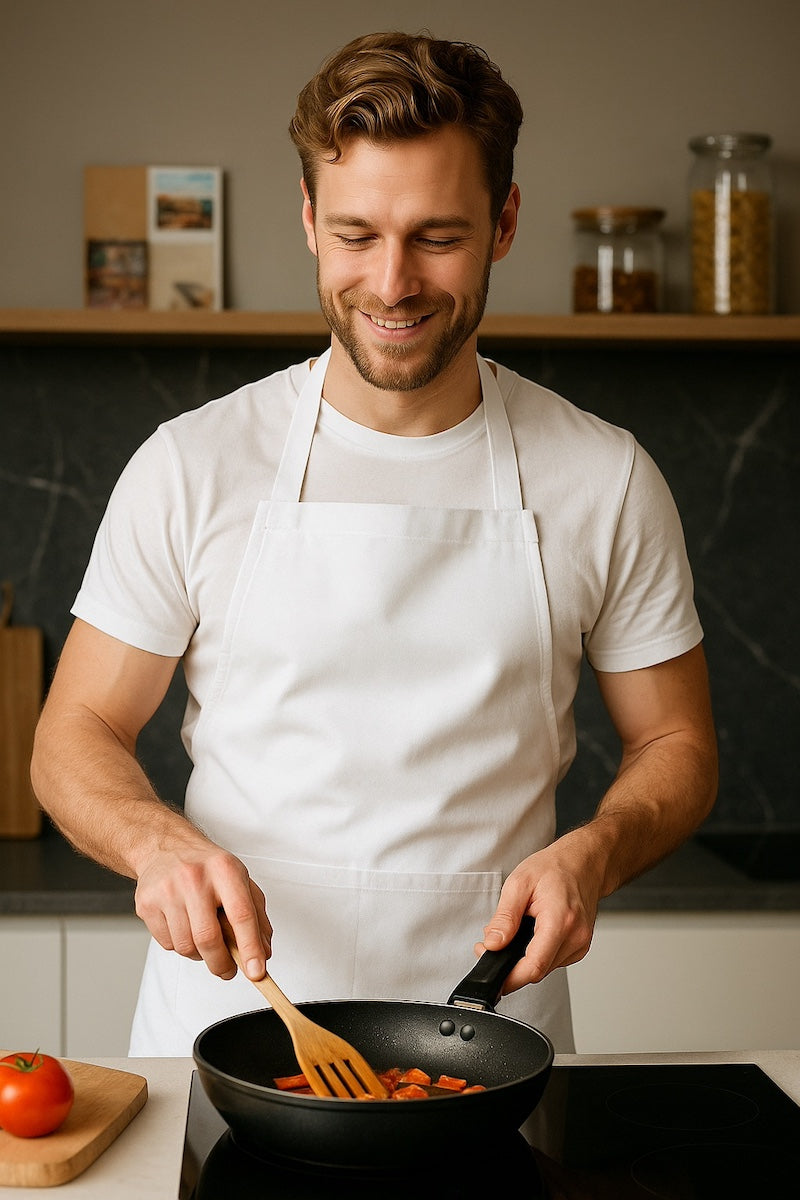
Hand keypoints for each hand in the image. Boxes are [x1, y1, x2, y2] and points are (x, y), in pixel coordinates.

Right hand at [134, 833, 271, 981]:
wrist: (166, 847)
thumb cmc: (207, 867)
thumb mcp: (239, 880)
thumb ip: (256, 916)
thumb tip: (264, 953)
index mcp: (225, 870)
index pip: (241, 915)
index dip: (251, 947)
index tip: (257, 972)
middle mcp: (194, 878)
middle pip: (209, 938)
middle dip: (222, 964)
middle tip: (228, 970)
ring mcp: (167, 891)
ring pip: (186, 946)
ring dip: (200, 955)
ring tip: (204, 939)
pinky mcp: (146, 904)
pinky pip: (167, 944)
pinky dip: (180, 946)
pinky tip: (184, 927)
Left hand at [475, 832, 603, 993]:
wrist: (584, 863)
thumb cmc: (555, 868)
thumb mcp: (519, 883)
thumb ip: (504, 917)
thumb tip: (492, 944)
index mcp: (560, 920)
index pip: (534, 966)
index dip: (510, 978)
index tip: (493, 977)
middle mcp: (575, 937)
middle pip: (537, 970)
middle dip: (510, 964)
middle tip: (491, 944)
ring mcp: (580, 944)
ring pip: (544, 968)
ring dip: (523, 959)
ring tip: (512, 933)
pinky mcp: (579, 947)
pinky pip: (552, 960)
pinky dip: (537, 953)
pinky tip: (531, 934)